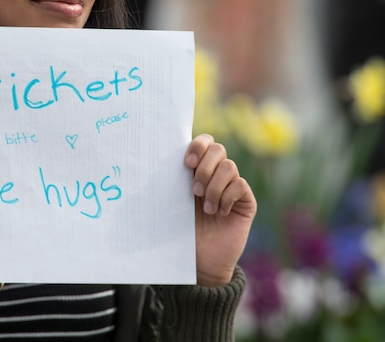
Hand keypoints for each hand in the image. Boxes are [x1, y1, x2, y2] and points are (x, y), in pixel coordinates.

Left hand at [185, 134, 256, 286]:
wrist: (201, 261)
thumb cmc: (182, 231)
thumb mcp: (173, 202)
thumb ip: (172, 180)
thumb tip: (156, 159)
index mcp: (197, 169)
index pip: (204, 142)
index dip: (197, 146)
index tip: (186, 163)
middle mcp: (216, 174)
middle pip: (218, 149)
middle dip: (204, 167)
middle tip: (193, 190)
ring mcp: (232, 187)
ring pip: (229, 166)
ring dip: (214, 186)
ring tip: (206, 208)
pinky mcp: (246, 201)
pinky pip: (240, 185)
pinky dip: (227, 197)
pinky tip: (220, 213)